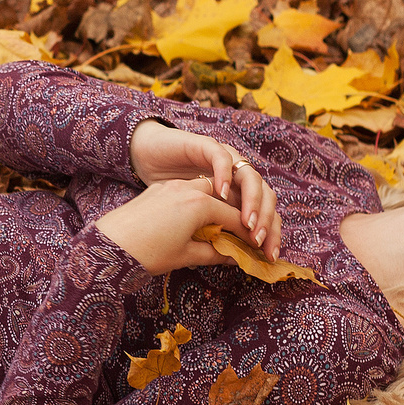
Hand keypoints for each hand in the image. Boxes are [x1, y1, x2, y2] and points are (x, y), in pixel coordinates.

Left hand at [92, 180, 249, 275]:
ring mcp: (171, 187)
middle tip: (241, 237)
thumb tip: (233, 257)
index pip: (235, 218)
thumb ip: (214, 253)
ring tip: (218, 229)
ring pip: (204, 191)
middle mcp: (188, 188)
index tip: (256, 248)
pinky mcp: (156, 191)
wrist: (106, 246)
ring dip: (215, 207)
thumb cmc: (147, 253)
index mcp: (200, 204)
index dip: (248, 235)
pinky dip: (196, 204)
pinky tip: (194, 221)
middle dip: (235, 217)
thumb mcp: (185, 255)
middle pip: (224, 199)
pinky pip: (185, 192)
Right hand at [130, 123, 281, 260]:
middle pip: (262, 196)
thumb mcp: (187, 233)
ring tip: (249, 223)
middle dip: (267, 221)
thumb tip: (232, 257)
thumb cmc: (155, 213)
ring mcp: (219, 163)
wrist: (137, 175)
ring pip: (249, 177)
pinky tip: (223, 194)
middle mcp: (230, 179)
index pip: (257, 215)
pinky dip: (225, 173)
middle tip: (262, 243)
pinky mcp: (203, 147)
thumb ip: (211, 242)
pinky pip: (220, 157)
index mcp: (231, 198)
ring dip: (252, 200)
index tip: (266, 257)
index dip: (266, 235)